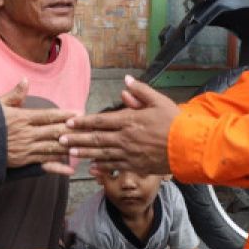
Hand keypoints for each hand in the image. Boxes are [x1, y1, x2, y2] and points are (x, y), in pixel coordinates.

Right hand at [0, 80, 76, 175]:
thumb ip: (14, 94)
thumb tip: (25, 80)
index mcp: (21, 118)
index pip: (48, 116)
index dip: (65, 115)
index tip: (80, 113)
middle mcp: (26, 135)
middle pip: (54, 132)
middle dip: (73, 130)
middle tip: (89, 128)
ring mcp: (25, 150)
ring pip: (52, 148)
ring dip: (70, 147)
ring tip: (84, 145)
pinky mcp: (22, 162)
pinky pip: (44, 164)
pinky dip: (58, 167)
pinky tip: (71, 169)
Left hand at [62, 76, 177, 174]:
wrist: (188, 146)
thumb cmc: (175, 122)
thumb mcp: (159, 101)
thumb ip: (140, 91)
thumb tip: (125, 81)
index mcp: (129, 120)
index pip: (100, 121)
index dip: (83, 122)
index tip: (69, 123)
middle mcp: (125, 138)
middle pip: (95, 139)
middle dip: (76, 139)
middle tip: (60, 140)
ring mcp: (129, 154)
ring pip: (101, 154)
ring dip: (84, 153)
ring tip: (69, 152)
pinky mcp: (136, 165)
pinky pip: (114, 166)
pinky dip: (101, 166)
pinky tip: (91, 167)